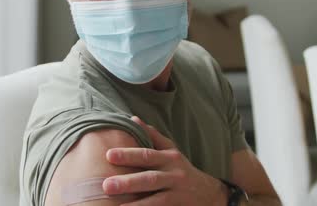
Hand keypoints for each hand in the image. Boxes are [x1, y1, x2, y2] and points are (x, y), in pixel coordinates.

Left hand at [102, 116, 227, 205]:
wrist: (209, 193)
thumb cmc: (182, 169)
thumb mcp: (171, 151)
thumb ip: (153, 136)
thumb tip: (133, 119)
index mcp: (169, 158)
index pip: (147, 155)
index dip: (128, 155)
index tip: (109, 155)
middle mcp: (174, 175)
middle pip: (150, 179)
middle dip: (128, 182)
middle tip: (106, 186)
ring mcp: (177, 193)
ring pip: (156, 199)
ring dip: (136, 204)